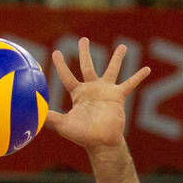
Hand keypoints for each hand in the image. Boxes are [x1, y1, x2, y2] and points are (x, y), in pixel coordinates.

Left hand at [46, 38, 149, 152]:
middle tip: (83, 39)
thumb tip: (35, 114)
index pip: (67, 76)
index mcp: (78, 93)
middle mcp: (92, 89)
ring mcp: (106, 91)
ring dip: (117, 58)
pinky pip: (130, 84)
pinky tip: (147, 69)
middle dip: (85, 52)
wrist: (101, 143)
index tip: (56, 53)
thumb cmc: (83, 136)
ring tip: (123, 46)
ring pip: (111, 70)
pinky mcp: (118, 96)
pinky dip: (138, 77)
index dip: (61, 65)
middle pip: (87, 66)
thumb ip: (51, 117)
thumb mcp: (64, 125)